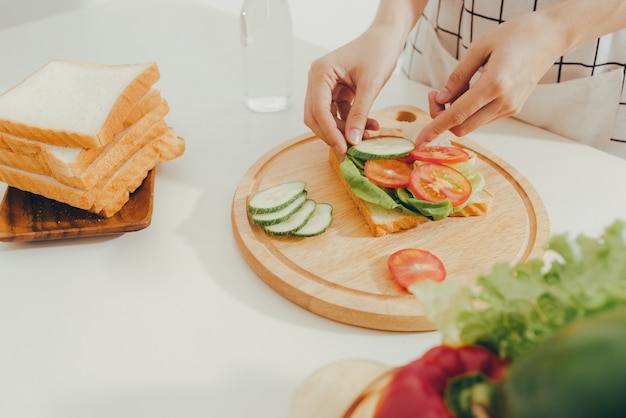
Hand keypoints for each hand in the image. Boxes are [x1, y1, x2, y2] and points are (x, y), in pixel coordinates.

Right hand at [304, 26, 401, 154]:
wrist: (387, 38)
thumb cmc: (378, 51)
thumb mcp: (370, 85)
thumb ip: (360, 114)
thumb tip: (352, 140)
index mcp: (320, 73)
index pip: (319, 110)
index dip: (330, 132)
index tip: (344, 148)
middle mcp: (317, 79)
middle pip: (316, 116)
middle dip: (332, 134)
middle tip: (349, 150)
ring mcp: (325, 86)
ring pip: (327, 117)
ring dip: (344, 130)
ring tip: (366, 136)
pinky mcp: (336, 91)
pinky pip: (338, 113)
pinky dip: (351, 122)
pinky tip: (369, 126)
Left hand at [416, 11, 564, 144]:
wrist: (550, 36)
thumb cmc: (516, 35)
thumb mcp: (480, 47)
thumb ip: (458, 76)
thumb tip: (440, 99)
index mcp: (494, 84)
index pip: (457, 115)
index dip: (435, 128)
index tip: (420, 140)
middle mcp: (504, 101)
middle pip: (462, 127)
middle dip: (442, 119)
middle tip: (434, 95)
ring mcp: (510, 107)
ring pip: (472, 125)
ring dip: (456, 114)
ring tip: (453, 89)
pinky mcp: (513, 108)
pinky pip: (483, 118)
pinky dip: (469, 111)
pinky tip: (469, 92)